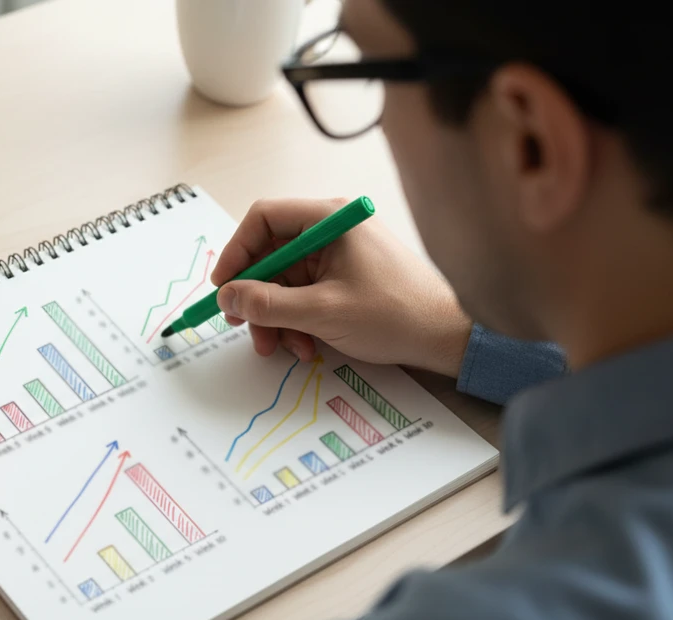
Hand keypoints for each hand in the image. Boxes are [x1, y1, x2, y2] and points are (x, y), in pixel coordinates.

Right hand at [212, 197, 472, 376]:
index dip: (236, 252)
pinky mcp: (347, 278)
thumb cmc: (396, 314)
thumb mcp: (322, 313)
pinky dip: (299, 322)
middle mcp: (332, 230)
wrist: (449, 337)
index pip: (263, 219)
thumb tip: (228, 297)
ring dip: (277, 317)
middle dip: (257, 297)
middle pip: (271, 255)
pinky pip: (306, 295)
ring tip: (284, 348)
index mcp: (330, 219)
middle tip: (246, 328)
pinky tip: (308, 346)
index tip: (223, 288)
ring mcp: (340, 255)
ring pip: (286, 281)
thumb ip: (268, 304)